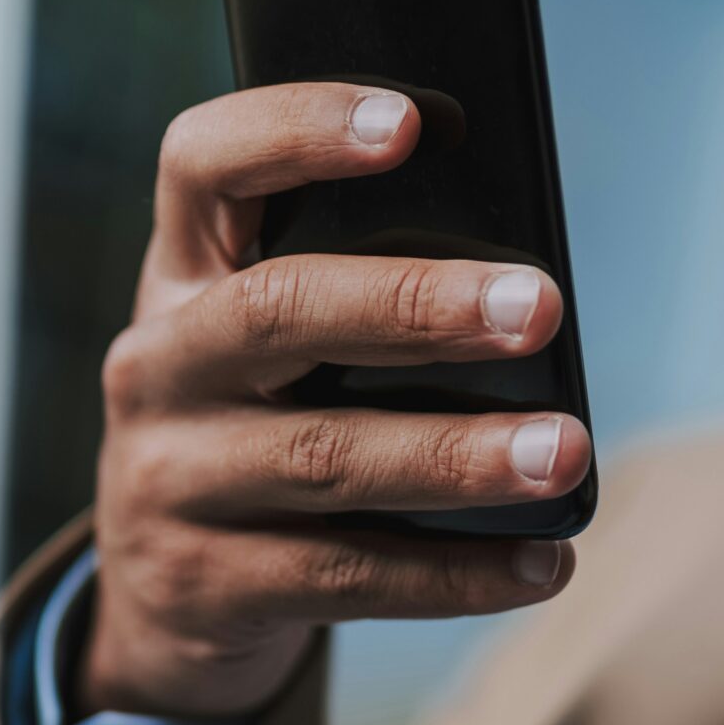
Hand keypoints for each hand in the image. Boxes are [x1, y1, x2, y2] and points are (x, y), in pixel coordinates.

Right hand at [84, 82, 592, 718]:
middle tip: (540, 307)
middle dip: (414, 305)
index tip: (409, 123)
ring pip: (322, 458)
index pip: (203, 164)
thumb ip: (351, 295)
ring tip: (565, 451)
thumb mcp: (268, 351)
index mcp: (181, 276)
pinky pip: (344, 576)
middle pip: (278, 311)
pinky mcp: (203, 585)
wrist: (160, 601)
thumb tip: (524, 287)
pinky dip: (455, 575)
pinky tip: (544, 563)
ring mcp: (166, 481)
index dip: (295, 129)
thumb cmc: (260, 431)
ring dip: (458, 455)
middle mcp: (158, 367)